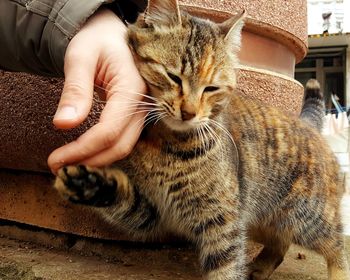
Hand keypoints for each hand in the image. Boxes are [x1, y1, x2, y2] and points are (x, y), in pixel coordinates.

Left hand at [48, 9, 146, 172]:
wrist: (114, 38)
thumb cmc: (97, 42)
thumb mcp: (80, 58)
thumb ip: (75, 91)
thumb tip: (63, 125)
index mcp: (132, 88)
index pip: (109, 131)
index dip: (82, 150)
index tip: (56, 160)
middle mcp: (144, 105)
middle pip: (120, 145)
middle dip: (89, 160)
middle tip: (58, 167)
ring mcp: (143, 112)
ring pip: (123, 147)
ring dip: (97, 159)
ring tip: (69, 163)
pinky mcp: (136, 116)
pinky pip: (123, 140)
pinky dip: (104, 151)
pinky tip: (85, 153)